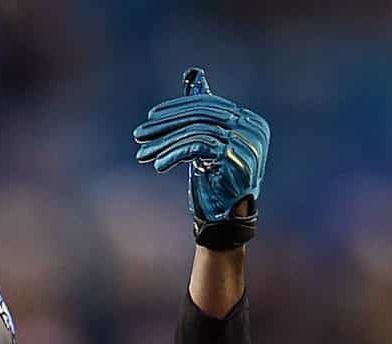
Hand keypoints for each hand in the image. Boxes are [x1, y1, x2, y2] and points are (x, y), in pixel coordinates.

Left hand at [132, 69, 268, 250]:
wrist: (228, 221)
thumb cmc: (217, 182)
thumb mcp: (209, 142)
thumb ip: (204, 112)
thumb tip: (194, 74)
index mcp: (250, 121)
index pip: (209, 105)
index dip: (177, 109)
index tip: (151, 118)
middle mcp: (252, 129)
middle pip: (201, 116)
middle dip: (166, 125)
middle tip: (139, 134)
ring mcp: (246, 144)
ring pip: (195, 131)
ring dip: (164, 143)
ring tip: (143, 154)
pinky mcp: (234, 159)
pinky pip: (197, 147)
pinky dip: (174, 154)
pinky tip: (158, 164)